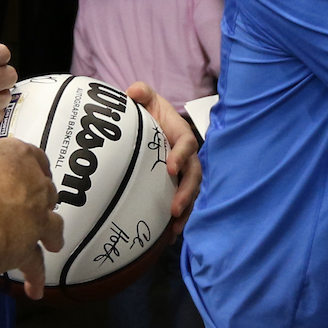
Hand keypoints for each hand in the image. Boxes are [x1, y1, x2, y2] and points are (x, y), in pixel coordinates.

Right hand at [0, 112, 64, 296]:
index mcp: (18, 155)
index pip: (32, 156)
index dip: (29, 163)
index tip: (26, 170)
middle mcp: (35, 184)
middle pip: (47, 189)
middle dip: (43, 198)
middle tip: (37, 206)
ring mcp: (36, 215)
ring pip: (51, 225)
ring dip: (52, 234)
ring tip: (52, 244)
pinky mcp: (30, 242)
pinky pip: (35, 262)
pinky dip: (36, 276)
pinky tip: (35, 291)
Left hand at [126, 82, 203, 223]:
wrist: (152, 122)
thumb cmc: (150, 110)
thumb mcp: (146, 98)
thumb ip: (141, 92)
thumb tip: (133, 92)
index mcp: (181, 135)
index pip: (187, 144)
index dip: (182, 155)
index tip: (171, 167)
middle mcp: (187, 156)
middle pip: (194, 176)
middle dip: (186, 193)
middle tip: (174, 208)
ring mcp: (183, 173)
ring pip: (191, 193)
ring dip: (185, 211)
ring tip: (175, 228)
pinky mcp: (175, 185)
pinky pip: (181, 203)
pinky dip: (178, 219)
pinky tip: (168, 235)